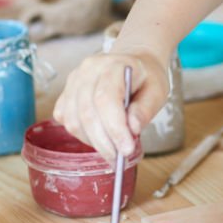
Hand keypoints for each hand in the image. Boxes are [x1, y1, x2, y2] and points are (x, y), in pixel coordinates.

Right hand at [52, 48, 169, 161]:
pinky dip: (80, 134)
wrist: (133, 63)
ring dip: (92, 141)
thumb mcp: (157, 91)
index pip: (106, 99)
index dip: (114, 128)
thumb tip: (132, 129)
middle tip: (118, 159)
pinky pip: (65, 119)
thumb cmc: (146, 78)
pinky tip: (98, 136)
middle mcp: (88, 70)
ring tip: (111, 149)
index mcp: (113, 65)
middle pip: (87, 113)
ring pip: (73, 119)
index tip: (126, 150)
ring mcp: (74, 80)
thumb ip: (145, 109)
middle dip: (103, 142)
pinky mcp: (66, 92)